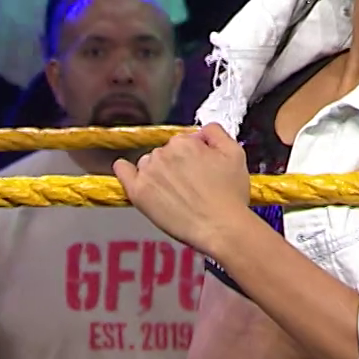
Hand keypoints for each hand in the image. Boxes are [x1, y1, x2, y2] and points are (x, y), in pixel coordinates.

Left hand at [114, 124, 253, 256]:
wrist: (221, 228)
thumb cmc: (229, 196)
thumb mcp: (235, 153)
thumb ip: (216, 133)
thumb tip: (203, 130)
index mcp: (185, 142)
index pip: (184, 142)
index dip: (194, 156)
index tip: (200, 170)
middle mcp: (163, 153)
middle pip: (165, 153)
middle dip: (176, 165)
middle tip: (192, 185)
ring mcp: (149, 173)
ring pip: (148, 164)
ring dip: (157, 173)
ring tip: (174, 193)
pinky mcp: (139, 193)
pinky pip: (124, 173)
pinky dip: (124, 170)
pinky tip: (124, 169)